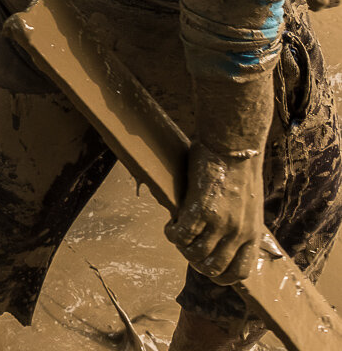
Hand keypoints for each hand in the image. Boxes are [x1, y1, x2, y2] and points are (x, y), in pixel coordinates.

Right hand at [165, 143, 265, 284]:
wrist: (234, 148)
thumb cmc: (240, 170)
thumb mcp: (249, 206)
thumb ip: (239, 224)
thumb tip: (223, 236)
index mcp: (253, 233)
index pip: (239, 272)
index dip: (220, 276)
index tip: (207, 268)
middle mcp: (239, 233)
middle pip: (214, 267)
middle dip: (197, 263)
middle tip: (187, 249)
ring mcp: (221, 223)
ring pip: (195, 254)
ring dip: (182, 249)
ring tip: (177, 234)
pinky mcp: (202, 210)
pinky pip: (181, 234)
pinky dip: (172, 234)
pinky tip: (170, 224)